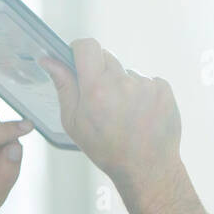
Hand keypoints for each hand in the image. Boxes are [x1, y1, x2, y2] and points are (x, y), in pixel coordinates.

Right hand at [38, 38, 182, 189]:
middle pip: (107, 58)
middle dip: (101, 73)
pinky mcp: (163, 89)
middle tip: (102, 99)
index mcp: (96, 90)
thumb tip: (49, 60)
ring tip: (124, 113)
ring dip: (123, 86)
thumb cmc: (107, 149)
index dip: (80, 49)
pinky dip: (143, 93)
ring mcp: (146, 85)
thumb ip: (63, 87)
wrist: (146, 167)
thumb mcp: (74, 122)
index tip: (78, 59)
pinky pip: (147, 81)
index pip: (88, 46)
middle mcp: (122, 83)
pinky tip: (140, 114)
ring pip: (127, 72)